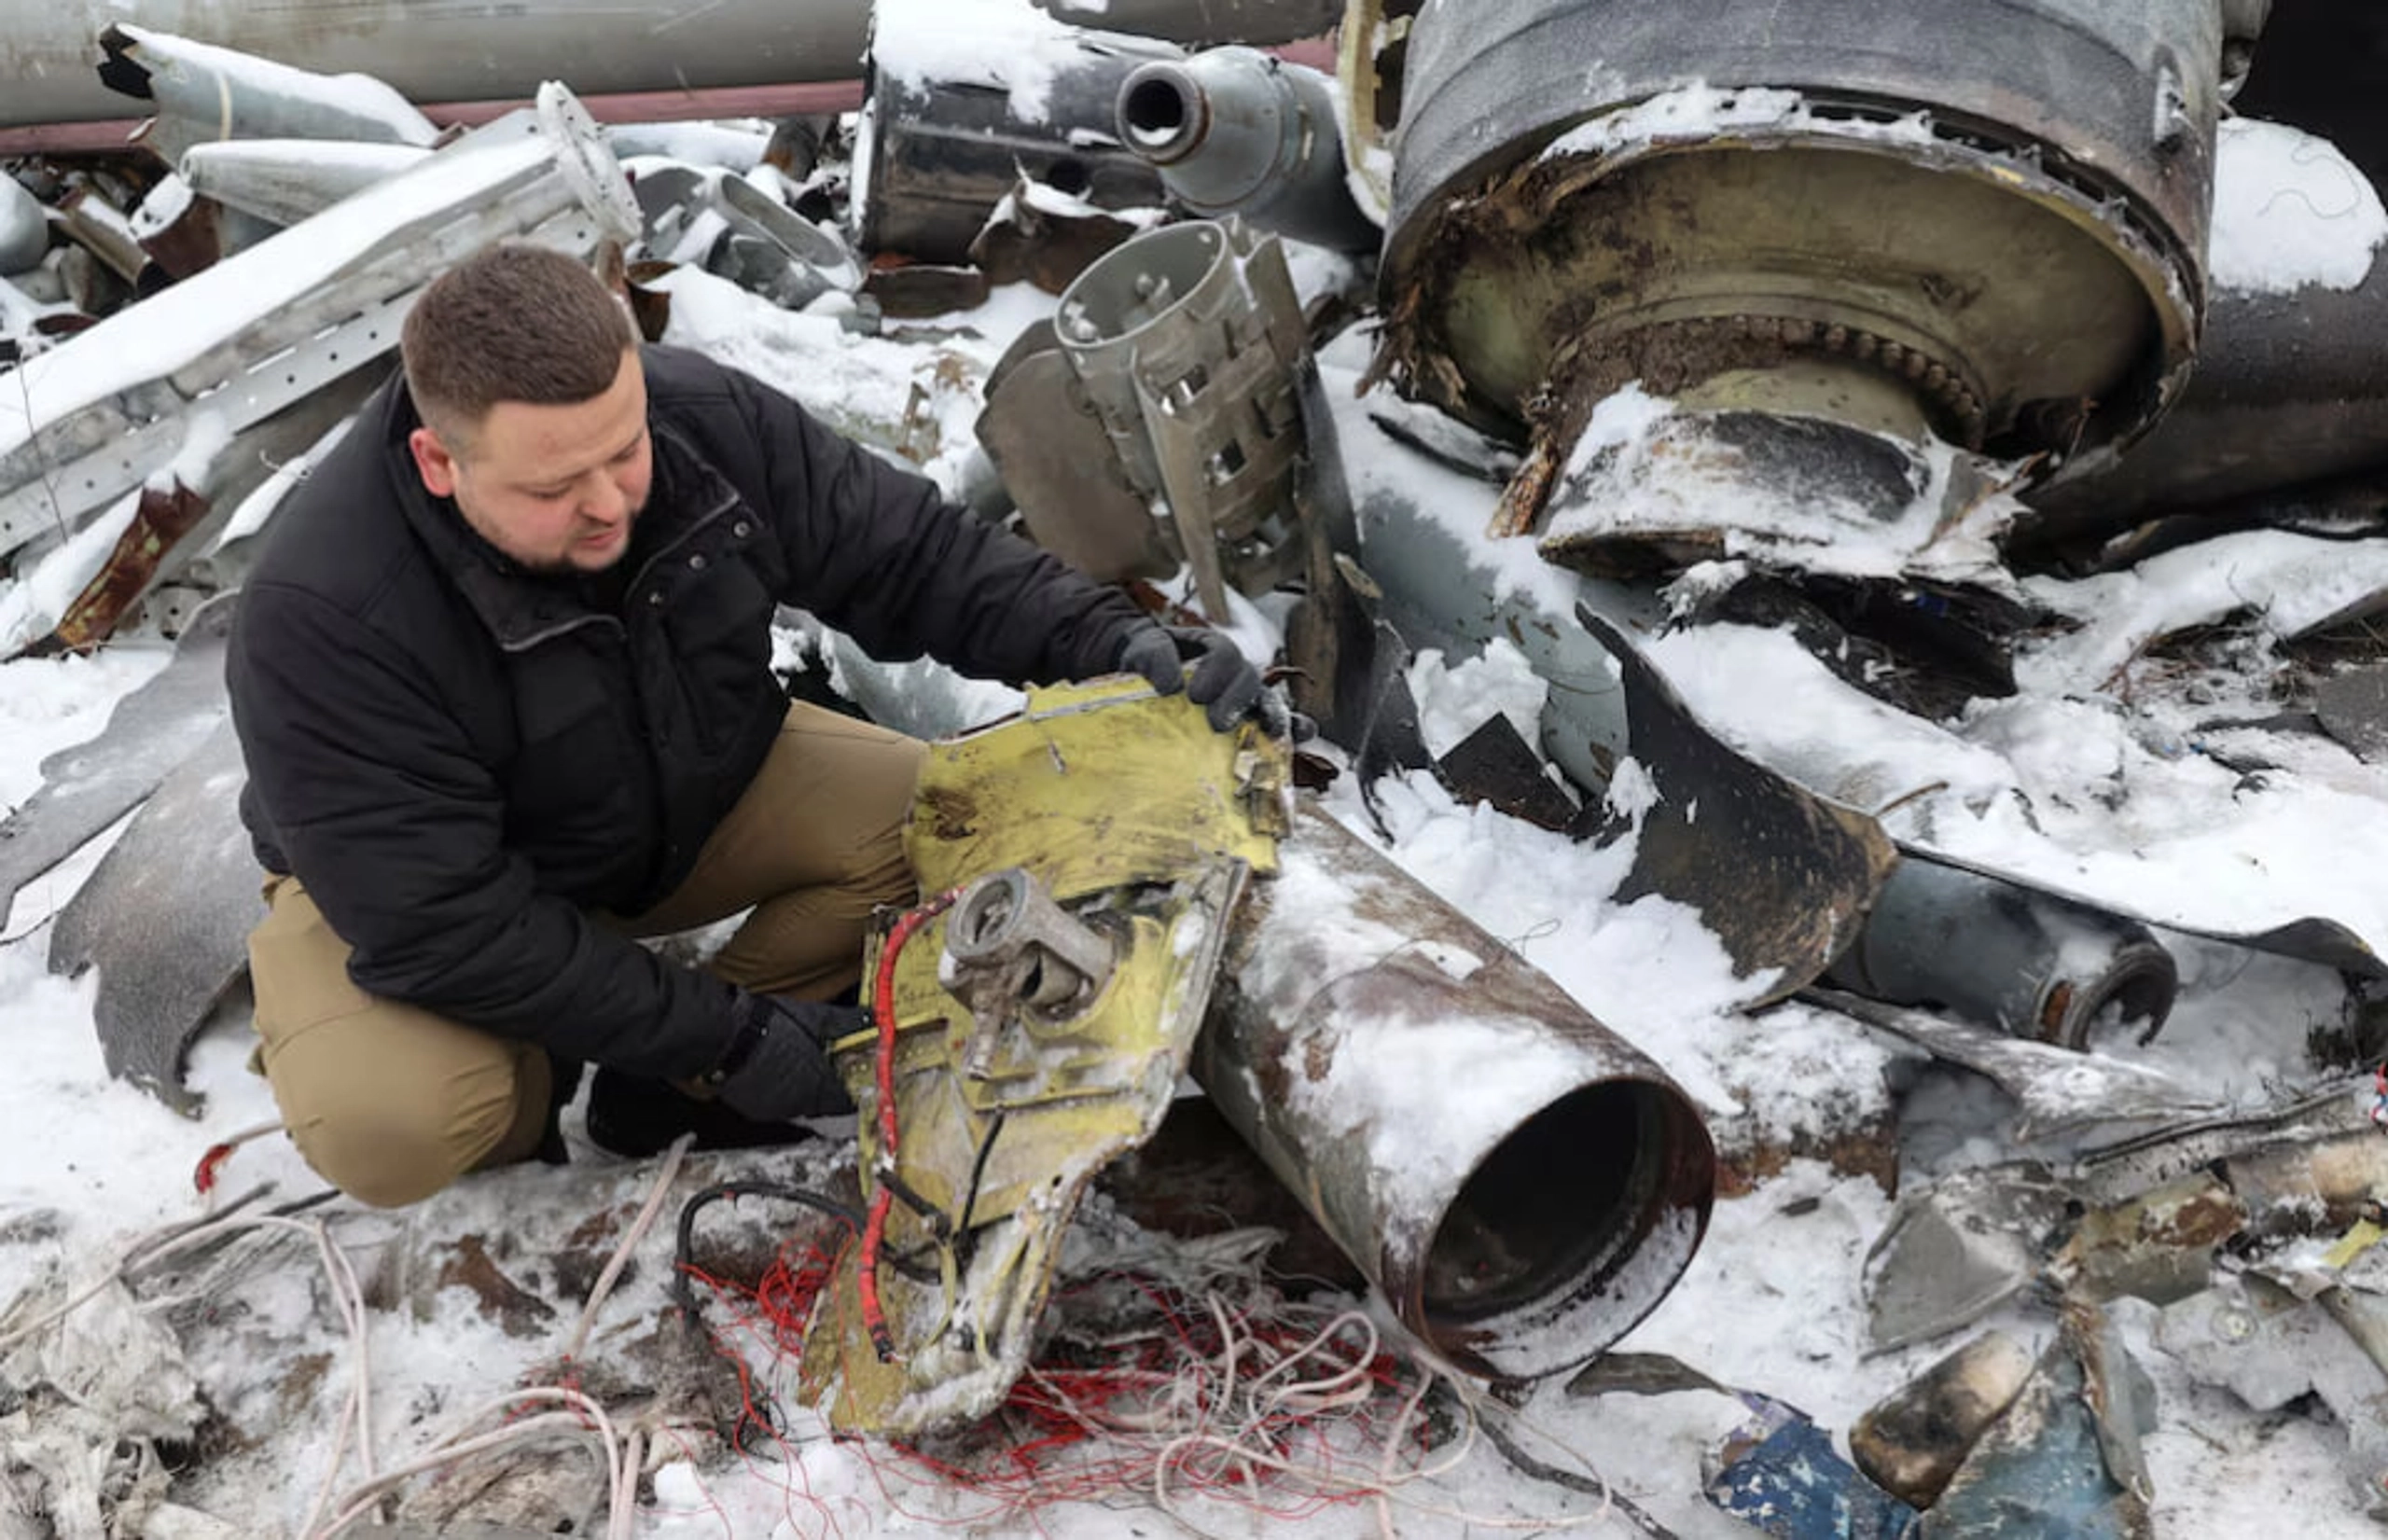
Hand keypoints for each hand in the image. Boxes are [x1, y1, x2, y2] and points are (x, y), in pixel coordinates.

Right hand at [705, 992, 864, 1121]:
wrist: (721, 1033)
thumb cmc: (767, 1023)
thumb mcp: (814, 1016)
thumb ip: (846, 1022)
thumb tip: (870, 1018)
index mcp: (818, 1085)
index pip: (848, 1102)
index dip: (854, 1090)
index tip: (856, 1077)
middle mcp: (798, 1104)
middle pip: (823, 1105)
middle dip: (829, 1089)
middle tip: (829, 1067)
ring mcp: (773, 1109)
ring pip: (799, 1105)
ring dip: (804, 1090)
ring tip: (800, 1065)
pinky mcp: (751, 1107)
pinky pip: (775, 1103)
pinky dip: (781, 1090)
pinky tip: (776, 1070)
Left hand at [1115, 624, 1278, 733]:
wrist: (1145, 683)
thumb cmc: (1148, 663)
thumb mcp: (1144, 650)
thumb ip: (1155, 657)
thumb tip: (1171, 686)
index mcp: (1212, 648)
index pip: (1225, 653)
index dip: (1216, 672)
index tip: (1195, 696)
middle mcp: (1235, 671)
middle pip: (1249, 679)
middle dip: (1237, 701)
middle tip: (1217, 724)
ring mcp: (1245, 698)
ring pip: (1269, 701)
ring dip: (1274, 716)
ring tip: (1272, 733)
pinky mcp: (1248, 724)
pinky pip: (1273, 726)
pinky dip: (1287, 734)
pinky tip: (1292, 744)